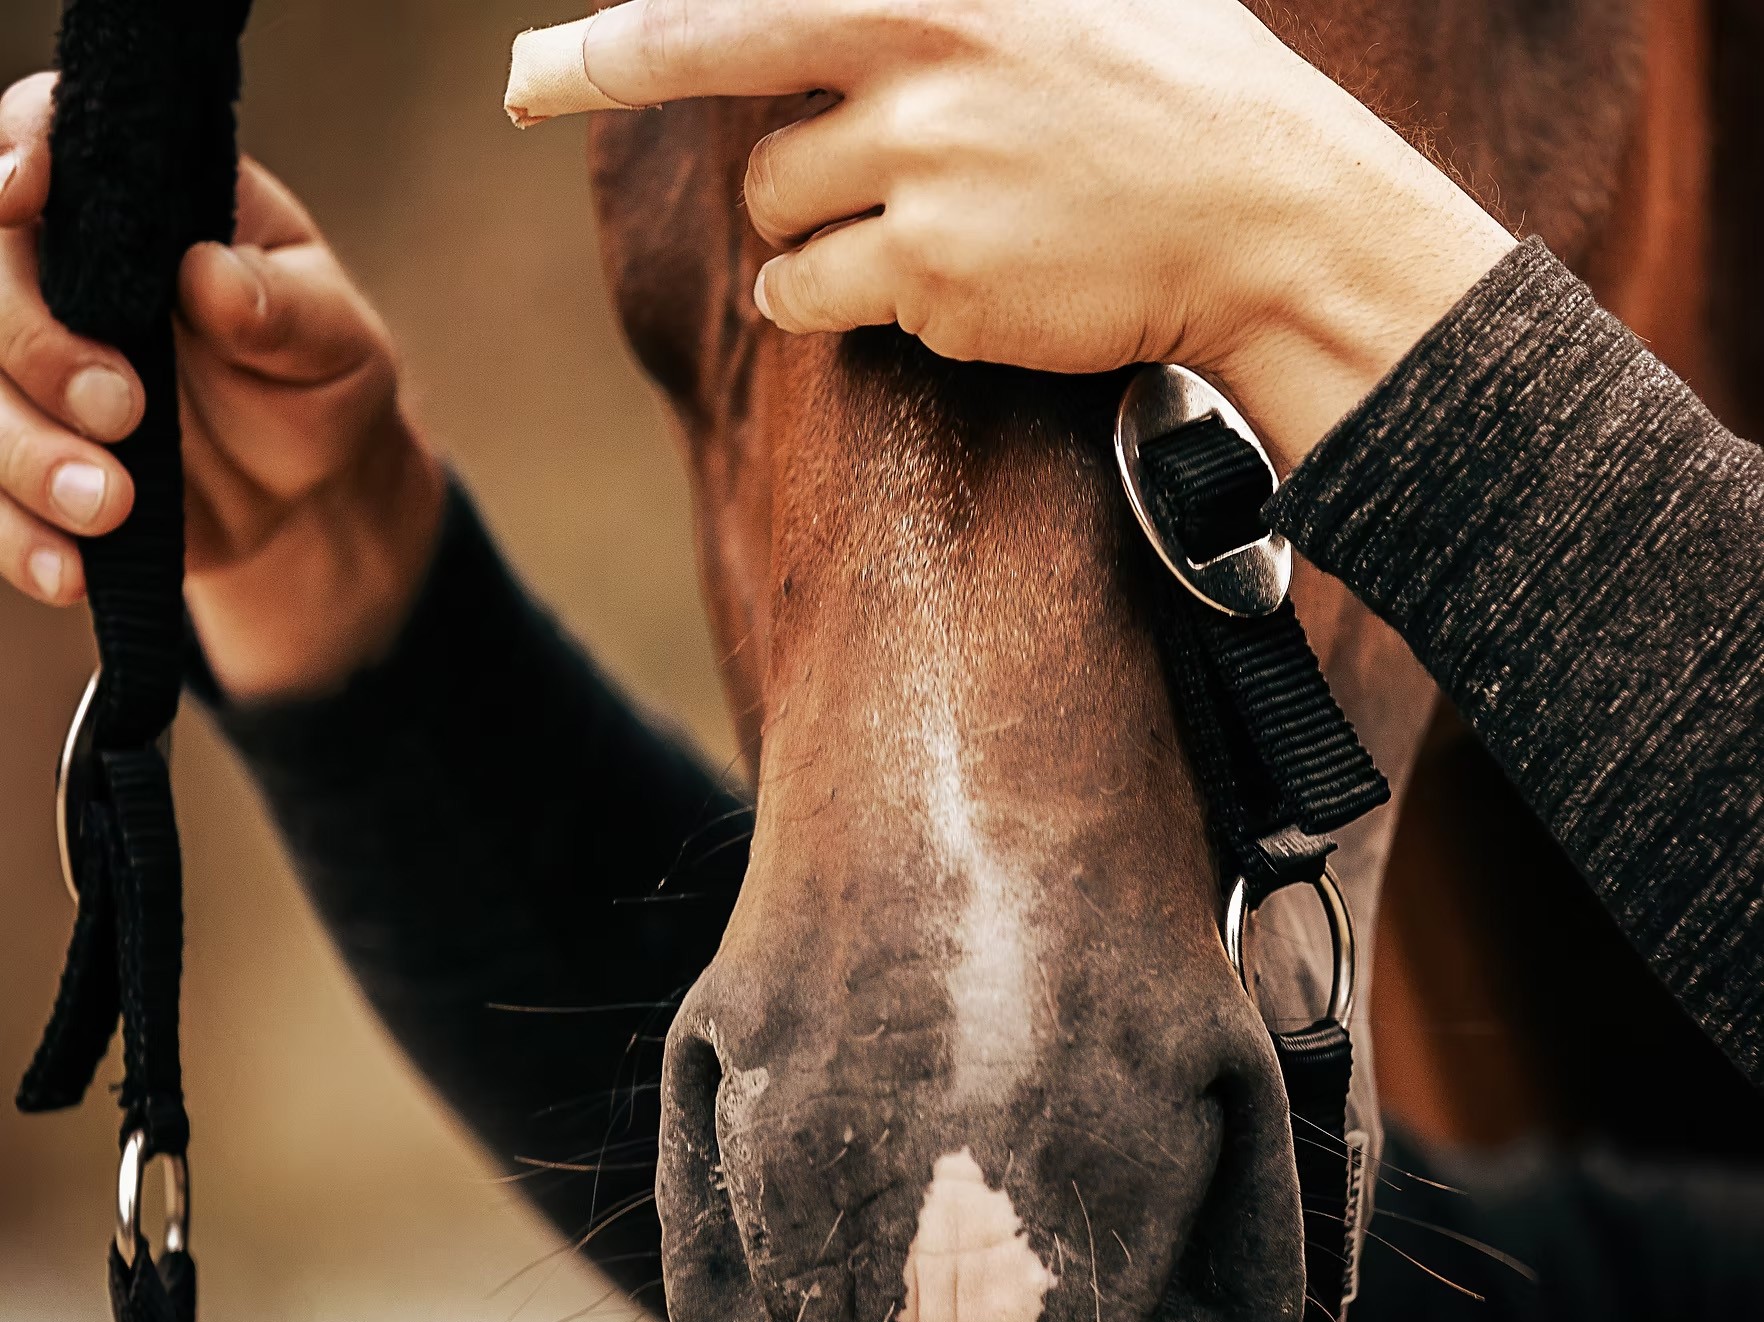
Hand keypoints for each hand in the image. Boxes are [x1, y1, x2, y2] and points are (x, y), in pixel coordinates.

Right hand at [0, 73, 444, 698]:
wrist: (312, 496)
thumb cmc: (320, 381)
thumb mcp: (337, 341)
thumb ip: (285, 307)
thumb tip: (210, 276)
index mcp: (134, 202)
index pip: (43, 135)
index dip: (16, 155)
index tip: (24, 197)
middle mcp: (57, 270)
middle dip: (35, 350)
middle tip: (125, 409)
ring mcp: (28, 367)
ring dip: (27, 456)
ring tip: (115, 506)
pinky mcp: (26, 456)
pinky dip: (20, 537)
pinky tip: (68, 572)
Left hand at [562, 0, 1513, 463]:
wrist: (1270, 219)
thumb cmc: (1184, 96)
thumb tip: (853, 10)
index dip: (627, 30)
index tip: (535, 61)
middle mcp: (916, 58)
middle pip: (727, 92)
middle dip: (656, 103)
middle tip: (573, 99)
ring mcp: (922, 175)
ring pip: (775, 220)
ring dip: (809, 237)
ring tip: (907, 231)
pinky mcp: (934, 284)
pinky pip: (821, 302)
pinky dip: (847, 303)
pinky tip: (937, 285)